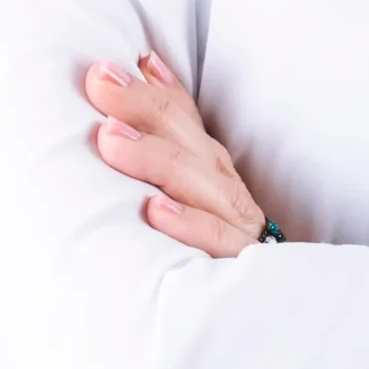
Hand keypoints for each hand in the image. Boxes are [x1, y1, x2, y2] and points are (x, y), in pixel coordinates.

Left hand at [82, 52, 268, 257]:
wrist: (269, 300)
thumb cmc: (209, 238)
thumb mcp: (186, 185)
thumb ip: (165, 135)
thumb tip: (141, 69)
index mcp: (208, 163)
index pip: (180, 115)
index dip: (144, 88)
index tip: (102, 69)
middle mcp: (222, 184)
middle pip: (185, 137)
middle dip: (141, 105)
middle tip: (99, 83)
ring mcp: (235, 221)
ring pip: (198, 180)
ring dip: (153, 156)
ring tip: (111, 138)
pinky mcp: (239, 260)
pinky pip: (216, 239)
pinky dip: (188, 222)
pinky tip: (155, 210)